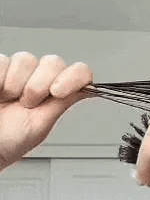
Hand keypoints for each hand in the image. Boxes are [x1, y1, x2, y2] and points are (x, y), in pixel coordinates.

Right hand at [0, 52, 94, 169]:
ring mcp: (19, 71)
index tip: (57, 92)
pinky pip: (3, 60)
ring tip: (8, 99)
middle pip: (54, 62)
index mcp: (58, 94)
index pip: (79, 73)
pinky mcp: (0, 66)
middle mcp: (41, 79)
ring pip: (27, 59)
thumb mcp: (41, 124)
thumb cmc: (10, 141)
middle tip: (27, 104)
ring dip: (16, 82)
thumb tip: (90, 90)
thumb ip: (62, 103)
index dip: (72, 78)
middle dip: (40, 85)